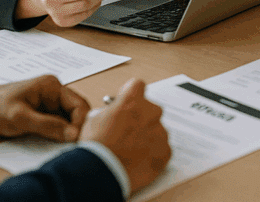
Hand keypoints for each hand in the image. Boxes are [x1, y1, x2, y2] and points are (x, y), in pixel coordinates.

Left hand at [0, 75, 88, 142]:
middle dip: (77, 128)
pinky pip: (58, 122)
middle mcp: (55, 91)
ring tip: (65, 146)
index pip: (79, 104)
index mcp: (52, 86)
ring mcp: (50, 101)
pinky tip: (55, 143)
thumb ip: (48, 126)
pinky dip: (59, 133)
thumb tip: (74, 134)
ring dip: (68, 132)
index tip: (78, 141)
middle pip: (76, 111)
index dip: (81, 123)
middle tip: (73, 146)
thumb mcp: (20, 118)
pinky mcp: (44, 111)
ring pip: (68, 118)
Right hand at [82, 79, 169, 193]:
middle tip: (127, 132)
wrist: (102, 172)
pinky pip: (162, 149)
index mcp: (132, 101)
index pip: (137, 86)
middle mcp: (150, 112)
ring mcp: (160, 132)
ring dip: (147, 137)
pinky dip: (154, 154)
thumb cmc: (96, 147)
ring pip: (157, 130)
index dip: (130, 94)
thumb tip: (112, 115)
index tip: (126, 103)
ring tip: (132, 152)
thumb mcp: (94, 120)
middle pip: (150, 109)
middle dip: (140, 119)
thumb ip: (110, 112)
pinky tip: (140, 161)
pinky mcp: (165, 152)